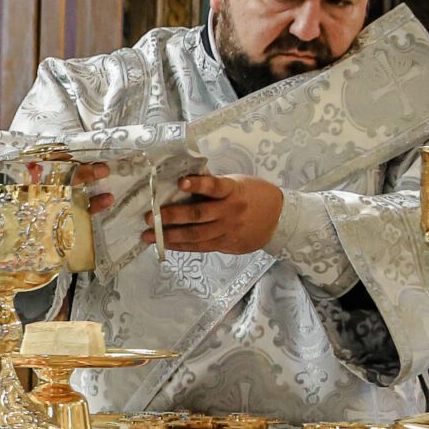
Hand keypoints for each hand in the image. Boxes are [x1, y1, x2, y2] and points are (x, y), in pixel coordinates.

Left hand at [149, 174, 283, 253]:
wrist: (279, 218)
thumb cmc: (253, 195)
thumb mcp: (238, 183)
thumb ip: (214, 186)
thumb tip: (184, 184)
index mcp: (234, 191)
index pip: (215, 186)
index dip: (198, 185)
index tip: (181, 181)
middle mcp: (231, 211)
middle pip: (198, 215)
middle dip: (172, 217)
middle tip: (150, 217)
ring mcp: (228, 230)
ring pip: (196, 235)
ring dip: (170, 236)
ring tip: (149, 236)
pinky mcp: (226, 244)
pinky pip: (200, 247)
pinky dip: (181, 246)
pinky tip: (166, 244)